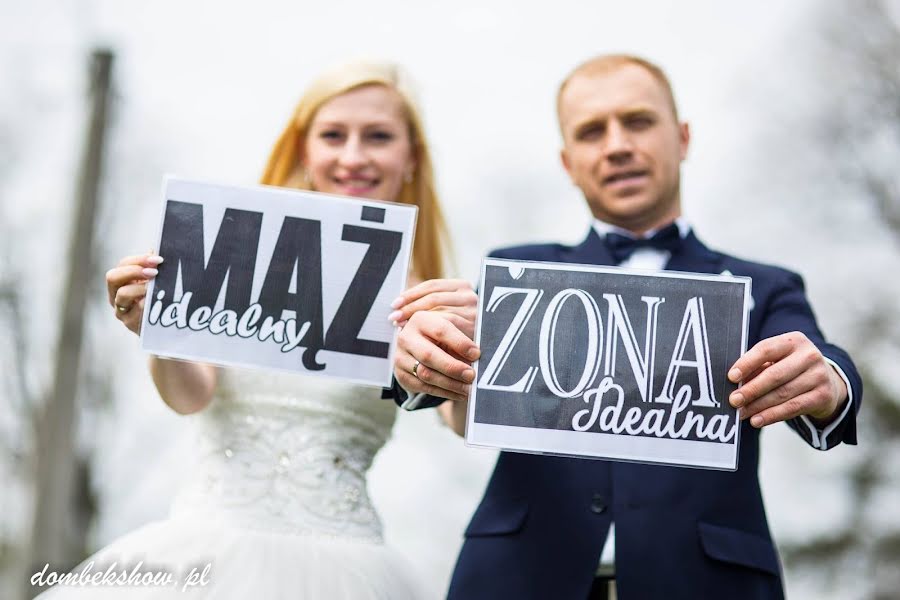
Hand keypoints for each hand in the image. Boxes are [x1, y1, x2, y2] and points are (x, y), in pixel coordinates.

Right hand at [105, 252, 163, 334]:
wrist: (165, 328)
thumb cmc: (160, 301)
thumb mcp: (157, 283)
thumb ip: (155, 268)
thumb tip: (158, 248)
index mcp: (123, 281)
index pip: (123, 264)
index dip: (139, 259)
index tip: (158, 259)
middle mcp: (116, 295)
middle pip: (113, 277)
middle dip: (134, 271)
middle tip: (155, 272)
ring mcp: (121, 310)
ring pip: (122, 294)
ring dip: (141, 287)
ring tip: (156, 287)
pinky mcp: (130, 323)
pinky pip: (135, 311)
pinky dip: (146, 303)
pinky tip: (158, 301)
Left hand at [388, 278, 476, 332]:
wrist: (483, 353)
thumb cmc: (459, 331)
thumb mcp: (446, 313)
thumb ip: (431, 307)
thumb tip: (399, 305)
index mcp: (462, 286)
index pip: (431, 286)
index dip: (411, 294)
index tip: (395, 304)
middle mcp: (470, 295)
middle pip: (433, 298)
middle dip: (410, 307)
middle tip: (393, 318)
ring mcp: (474, 311)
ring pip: (438, 312)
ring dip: (416, 319)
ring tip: (400, 328)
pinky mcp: (475, 328)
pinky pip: (446, 328)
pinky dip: (429, 333)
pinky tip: (416, 337)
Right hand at [394, 311, 480, 402]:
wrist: (419, 346)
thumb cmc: (442, 335)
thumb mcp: (452, 328)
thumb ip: (464, 334)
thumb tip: (479, 352)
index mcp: (421, 319)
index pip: (441, 330)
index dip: (460, 343)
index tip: (477, 354)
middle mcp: (406, 337)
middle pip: (429, 355)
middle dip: (453, 367)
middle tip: (471, 375)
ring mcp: (401, 357)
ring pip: (426, 374)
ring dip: (451, 383)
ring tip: (469, 388)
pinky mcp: (401, 375)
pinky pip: (424, 388)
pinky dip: (445, 393)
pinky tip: (460, 393)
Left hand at [727, 331, 847, 427]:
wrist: (827, 381)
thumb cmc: (791, 368)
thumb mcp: (776, 360)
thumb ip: (756, 367)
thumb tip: (734, 383)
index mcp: (793, 341)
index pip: (766, 349)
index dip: (747, 363)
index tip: (731, 377)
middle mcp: (809, 355)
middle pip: (774, 374)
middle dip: (751, 389)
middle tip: (734, 400)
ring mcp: (819, 375)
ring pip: (783, 393)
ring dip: (758, 405)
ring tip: (741, 413)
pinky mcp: (823, 395)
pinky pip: (793, 407)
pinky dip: (772, 415)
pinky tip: (757, 420)